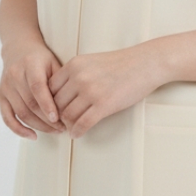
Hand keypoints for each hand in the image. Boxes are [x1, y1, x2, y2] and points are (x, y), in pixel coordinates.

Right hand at [0, 42, 65, 139]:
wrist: (18, 48)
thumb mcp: (53, 62)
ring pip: (21, 112)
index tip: (58, 119)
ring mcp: (6, 86)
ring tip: (54, 131)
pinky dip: (18, 129)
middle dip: (47, 120)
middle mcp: (15, 75)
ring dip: (38, 126)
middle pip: (30, 103)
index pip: (37, 87)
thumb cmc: (41, 58)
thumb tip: (70, 105)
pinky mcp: (0, 95)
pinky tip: (32, 136)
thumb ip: (59, 81)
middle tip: (62, 128)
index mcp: (30, 64)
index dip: (47, 105)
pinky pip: (7, 117)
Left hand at [48, 44, 166, 138]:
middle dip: (57, 116)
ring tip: (70, 128)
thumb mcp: (91, 62)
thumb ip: (74, 74)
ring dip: (67, 125)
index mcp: (74, 64)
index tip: (55, 110)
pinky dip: (77, 131)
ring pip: (67, 115)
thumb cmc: (120, 64)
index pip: (50, 88)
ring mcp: (91, 91)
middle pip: (56, 103)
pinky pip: (83, 123)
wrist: (145, 64)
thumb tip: (60, 95)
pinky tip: (78, 134)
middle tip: (61, 124)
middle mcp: (79, 77)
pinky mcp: (104, 104)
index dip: (50, 102)